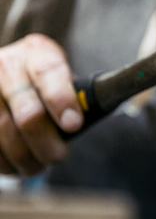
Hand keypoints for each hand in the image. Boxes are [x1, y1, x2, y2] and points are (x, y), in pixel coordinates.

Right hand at [0, 34, 82, 174]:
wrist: (6, 74)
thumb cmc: (42, 81)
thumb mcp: (60, 75)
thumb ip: (75, 94)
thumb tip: (83, 121)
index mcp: (37, 52)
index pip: (49, 74)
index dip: (62, 101)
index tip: (73, 125)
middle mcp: (6, 65)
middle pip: (28, 113)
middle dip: (47, 143)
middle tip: (58, 156)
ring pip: (4, 133)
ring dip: (25, 158)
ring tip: (38, 166)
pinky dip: (4, 162)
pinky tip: (16, 165)